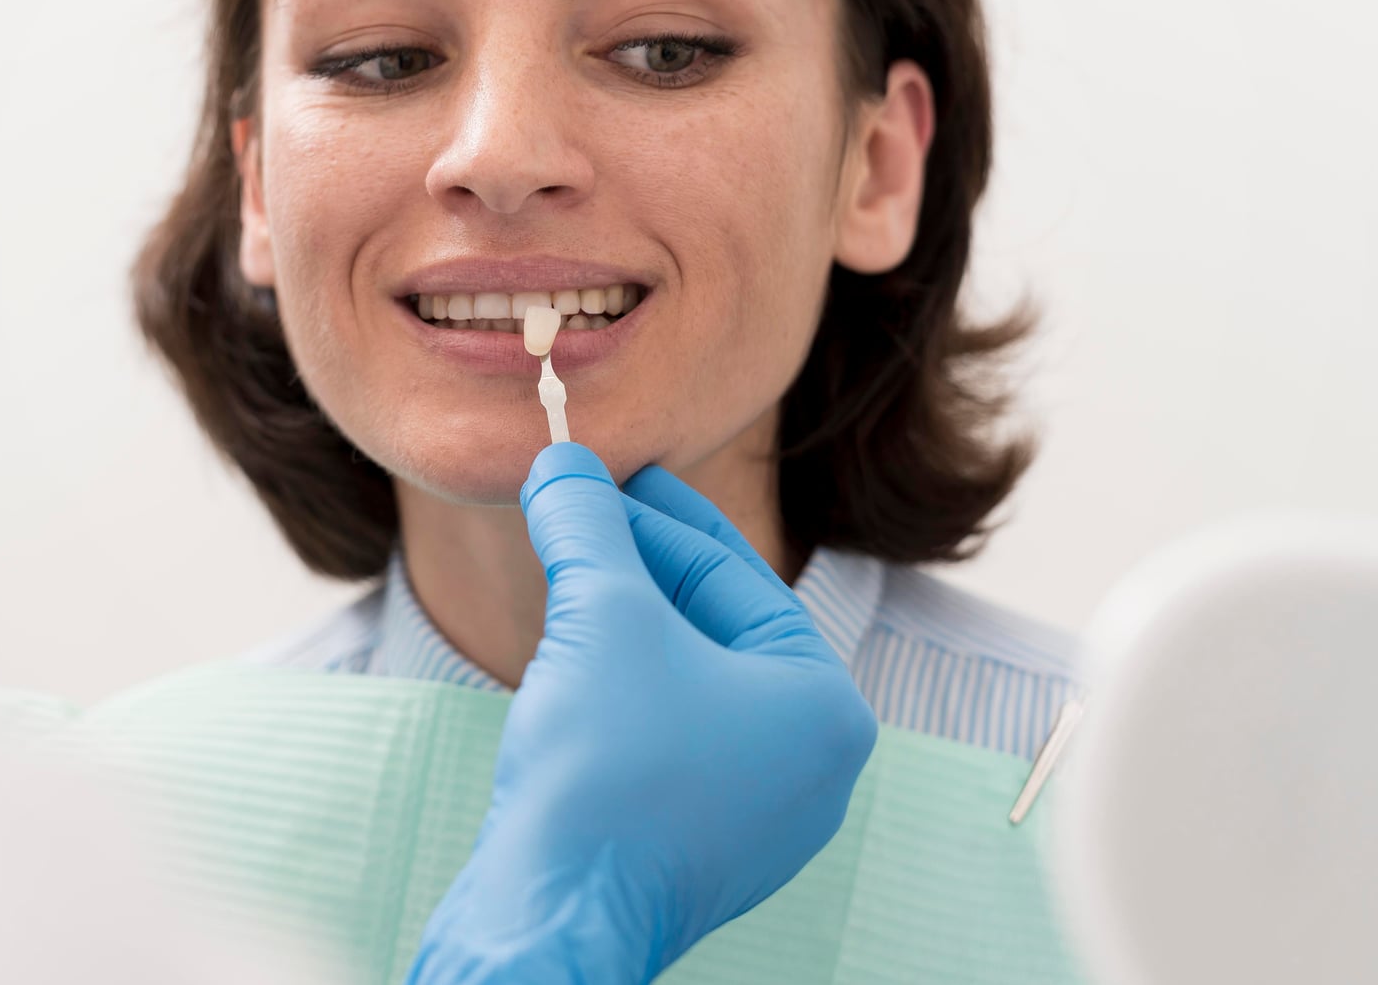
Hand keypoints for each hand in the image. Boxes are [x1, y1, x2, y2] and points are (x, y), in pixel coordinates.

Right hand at [406, 441, 878, 983]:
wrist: (553, 918)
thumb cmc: (604, 774)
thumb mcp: (601, 615)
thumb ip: (589, 524)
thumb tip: (561, 459)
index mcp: (824, 706)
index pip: (731, 572)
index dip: (651, 511)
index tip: (594, 472)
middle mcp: (810, 765)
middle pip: (714, 625)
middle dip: (637, 567)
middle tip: (575, 511)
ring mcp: (759, 815)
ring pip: (687, 682)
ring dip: (623, 626)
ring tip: (565, 576)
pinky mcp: (700, 847)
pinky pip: (668, 739)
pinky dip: (621, 690)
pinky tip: (568, 664)